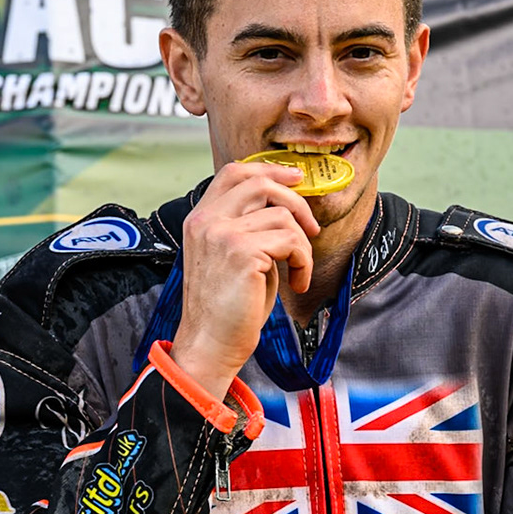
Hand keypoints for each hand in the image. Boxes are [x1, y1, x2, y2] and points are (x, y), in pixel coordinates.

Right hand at [169, 161, 319, 400]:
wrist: (210, 344)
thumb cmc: (226, 308)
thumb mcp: (232, 257)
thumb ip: (249, 228)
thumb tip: (287, 208)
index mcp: (200, 219)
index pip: (234, 173)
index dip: (269, 169)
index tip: (296, 178)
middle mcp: (206, 221)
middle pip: (259, 182)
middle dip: (295, 200)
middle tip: (312, 227)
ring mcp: (222, 234)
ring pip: (283, 216)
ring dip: (302, 245)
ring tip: (298, 271)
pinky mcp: (242, 252)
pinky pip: (291, 241)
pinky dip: (303, 262)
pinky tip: (296, 283)